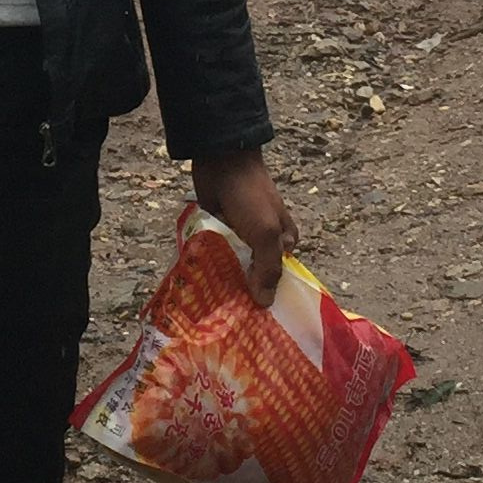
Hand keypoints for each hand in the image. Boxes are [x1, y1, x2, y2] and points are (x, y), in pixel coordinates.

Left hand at [190, 149, 297, 305]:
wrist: (222, 161)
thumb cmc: (250, 196)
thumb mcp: (265, 233)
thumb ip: (267, 268)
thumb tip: (266, 304)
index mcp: (284, 241)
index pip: (278, 278)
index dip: (267, 296)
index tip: (252, 321)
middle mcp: (263, 241)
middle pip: (254, 274)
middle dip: (242, 291)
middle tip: (227, 319)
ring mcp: (239, 237)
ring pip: (232, 266)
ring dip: (222, 280)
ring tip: (210, 309)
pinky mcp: (218, 231)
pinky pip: (214, 255)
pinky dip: (208, 266)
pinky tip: (199, 287)